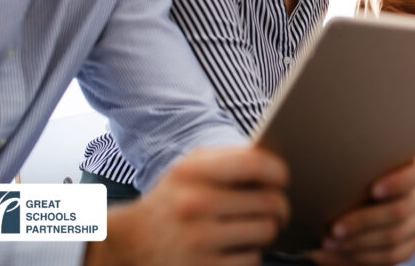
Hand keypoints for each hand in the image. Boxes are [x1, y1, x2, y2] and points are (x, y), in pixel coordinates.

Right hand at [85, 146, 288, 265]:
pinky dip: (250, 253)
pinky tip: (237, 246)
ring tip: (257, 226)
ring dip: (267, 229)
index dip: (278, 171)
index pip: (254, 164)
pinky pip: (252, 258)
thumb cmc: (172, 200)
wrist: (130, 242)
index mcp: (191, 172)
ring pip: (266, 231)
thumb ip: (229, 159)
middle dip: (280, 206)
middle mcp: (193, 205)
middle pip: (269, 202)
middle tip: (279, 209)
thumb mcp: (189, 170)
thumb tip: (277, 163)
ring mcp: (198, 240)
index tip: (283, 178)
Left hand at [310, 152, 414, 264]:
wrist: (342, 217)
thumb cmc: (343, 187)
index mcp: (410, 167)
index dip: (401, 181)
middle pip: (400, 209)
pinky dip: (365, 255)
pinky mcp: (410, 244)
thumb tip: (336, 171)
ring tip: (332, 241)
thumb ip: (355, 170)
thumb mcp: (349, 174)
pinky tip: (345, 250)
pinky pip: (392, 254)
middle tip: (334, 228)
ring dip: (358, 241)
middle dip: (363, 221)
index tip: (373, 190)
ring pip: (394, 235)